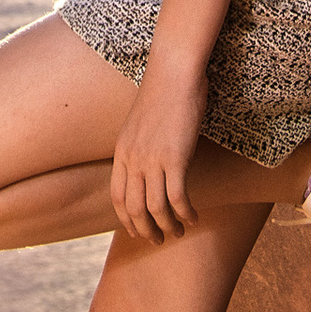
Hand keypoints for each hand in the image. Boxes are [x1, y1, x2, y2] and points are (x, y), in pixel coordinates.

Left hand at [110, 57, 206, 240]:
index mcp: (122, 150)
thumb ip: (141, 146)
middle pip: (134, 209)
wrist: (174, 72)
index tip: (138, 231)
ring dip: (168, 226)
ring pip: (156, 208)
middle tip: (160, 240)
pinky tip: (194, 216)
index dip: (127, 219)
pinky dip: (185, 213)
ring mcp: (153, 159)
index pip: (117, 197)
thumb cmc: (164, 93)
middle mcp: (133, 158)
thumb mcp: (142, 123)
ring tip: (179, 231)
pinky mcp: (175, 158)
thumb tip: (150, 166)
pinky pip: (178, 198)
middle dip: (146, 230)